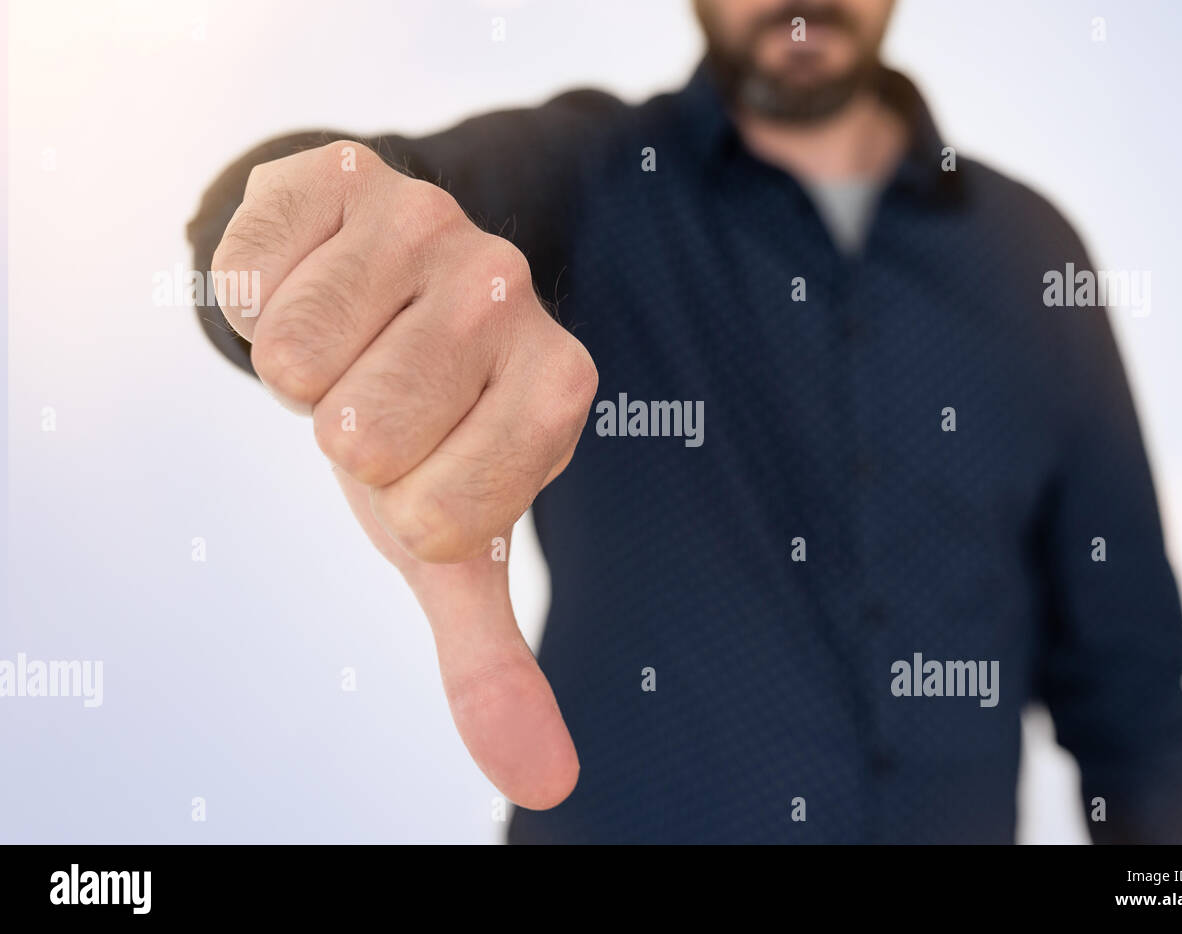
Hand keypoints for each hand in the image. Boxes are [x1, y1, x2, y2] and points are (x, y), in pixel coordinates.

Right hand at [211, 140, 595, 808]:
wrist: (376, 303)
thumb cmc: (424, 433)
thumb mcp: (451, 546)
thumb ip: (494, 659)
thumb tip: (544, 786)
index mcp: (559, 391)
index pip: (443, 513)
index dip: (405, 507)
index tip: (427, 467)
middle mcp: (514, 293)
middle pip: (363, 430)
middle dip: (347, 436)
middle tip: (383, 399)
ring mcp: (436, 221)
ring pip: (301, 355)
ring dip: (304, 371)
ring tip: (353, 342)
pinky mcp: (351, 171)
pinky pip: (255, 276)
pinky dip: (261, 302)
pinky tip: (319, 281)